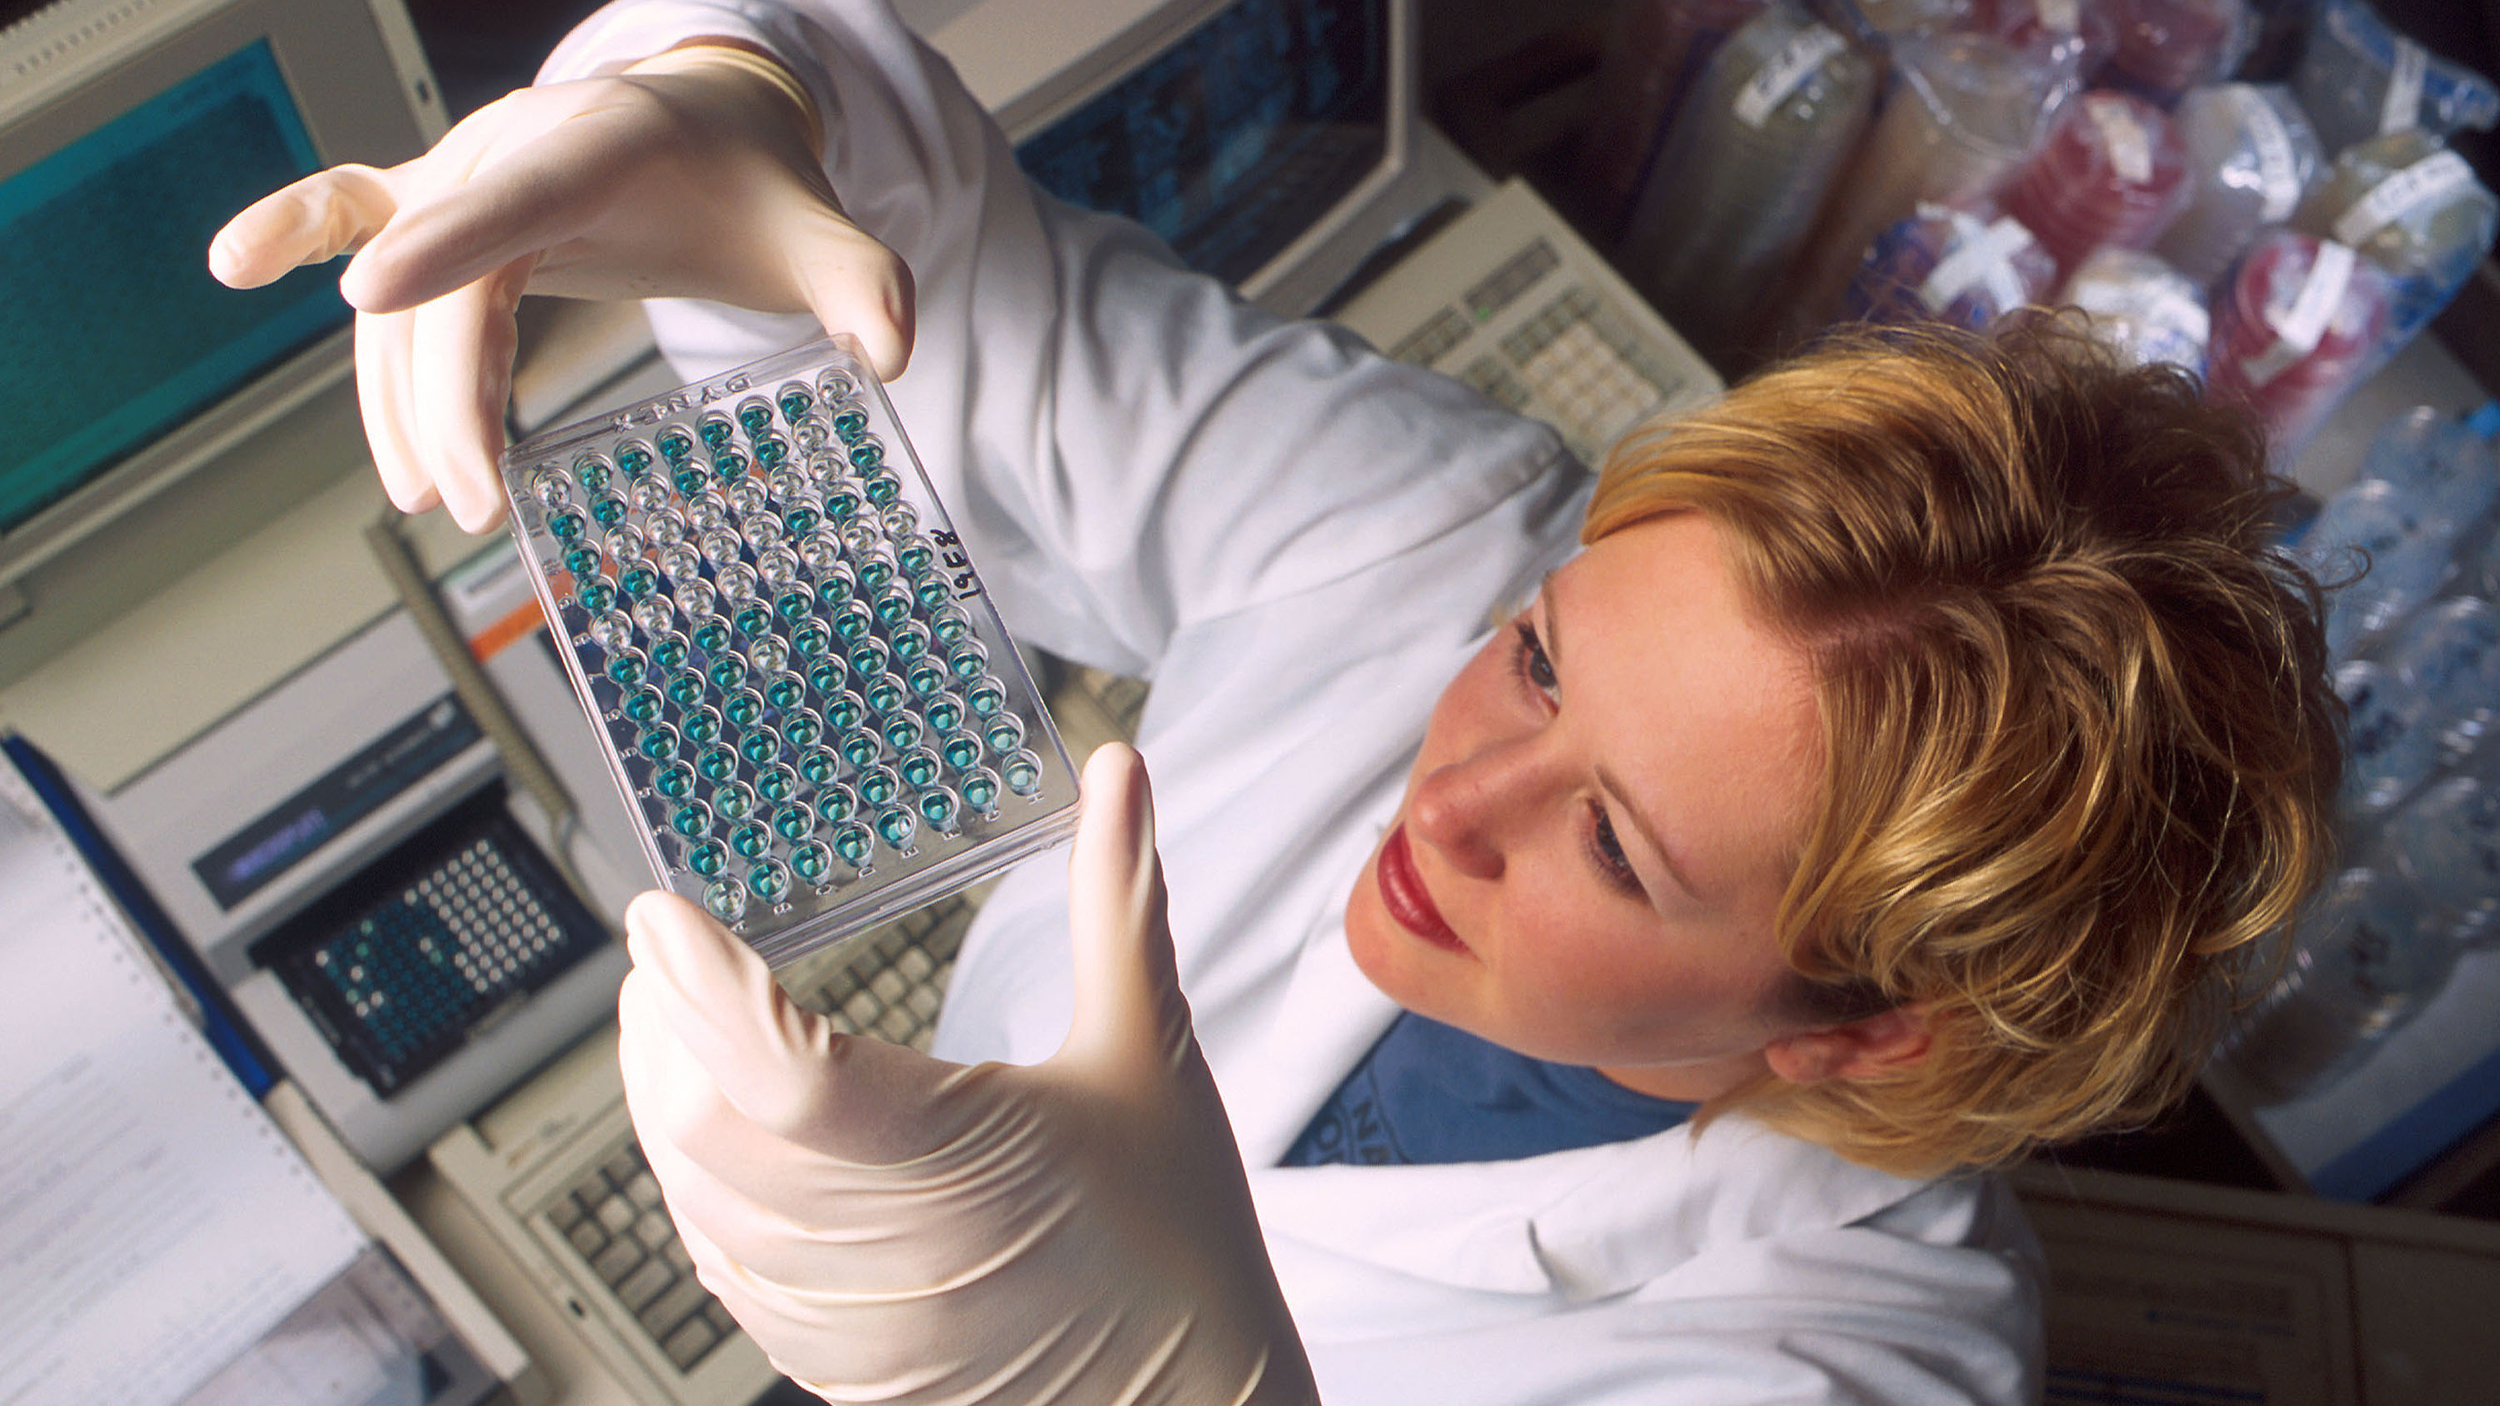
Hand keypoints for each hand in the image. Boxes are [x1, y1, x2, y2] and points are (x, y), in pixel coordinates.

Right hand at [207, 44, 913, 531]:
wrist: (712, 128)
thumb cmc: (753, 185)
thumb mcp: (815, 230)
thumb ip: (861, 282)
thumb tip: (894, 346)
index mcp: (604, 143)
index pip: (517, 192)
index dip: (450, 240)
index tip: (376, 292)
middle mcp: (516, 148)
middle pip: (453, 278)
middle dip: (448, 393)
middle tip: (471, 502)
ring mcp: (468, 172)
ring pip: (407, 291)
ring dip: (403, 393)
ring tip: (433, 495)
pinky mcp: (442, 201)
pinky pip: (354, 208)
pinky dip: (294, 232)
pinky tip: (232, 264)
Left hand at [616, 744, 1318, 1405]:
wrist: (1192, 1396)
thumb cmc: (1178, 1229)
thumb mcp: (1151, 1048)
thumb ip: (1117, 898)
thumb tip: (1118, 775)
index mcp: (964, 1157)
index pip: (784, 1075)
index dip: (703, 990)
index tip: (658, 914)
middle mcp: (890, 1249)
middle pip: (703, 1128)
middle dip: (661, 1029)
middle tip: (663, 954)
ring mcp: (851, 1319)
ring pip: (693, 1198)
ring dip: (666, 1104)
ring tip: (677, 1024)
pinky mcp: (835, 1363)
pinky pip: (719, 1264)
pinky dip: (696, 1184)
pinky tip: (714, 1132)